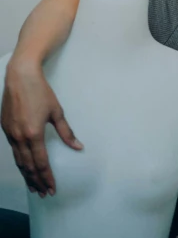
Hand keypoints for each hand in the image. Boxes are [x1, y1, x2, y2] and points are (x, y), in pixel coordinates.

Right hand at [1, 59, 82, 196]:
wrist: (20, 76)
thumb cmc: (41, 91)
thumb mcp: (56, 111)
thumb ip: (66, 132)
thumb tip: (78, 147)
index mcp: (34, 134)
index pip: (41, 163)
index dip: (47, 177)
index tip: (52, 188)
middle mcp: (20, 137)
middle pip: (28, 166)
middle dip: (37, 181)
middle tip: (43, 193)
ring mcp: (11, 134)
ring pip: (19, 161)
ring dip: (27, 175)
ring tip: (34, 187)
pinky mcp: (5, 128)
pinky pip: (13, 151)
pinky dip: (19, 162)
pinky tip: (24, 167)